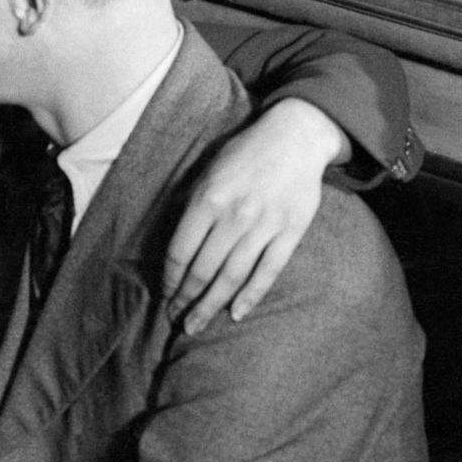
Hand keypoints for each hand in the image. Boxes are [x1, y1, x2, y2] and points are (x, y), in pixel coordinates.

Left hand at [164, 98, 348, 333]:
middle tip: (175, 320)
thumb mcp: (208, 171)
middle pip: (203, 270)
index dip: (170, 278)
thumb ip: (191, 206)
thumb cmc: (245, 154)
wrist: (296, 136)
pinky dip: (250, 296)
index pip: (180, 251)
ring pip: (232, 277)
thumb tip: (175, 247)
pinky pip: (267, 272)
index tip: (165, 294)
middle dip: (185, 299)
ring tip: (196, 325)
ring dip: (210, 306)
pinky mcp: (290, 232)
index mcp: (208, 199)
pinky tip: (235, 314)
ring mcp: (264, 226)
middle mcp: (235, 216)